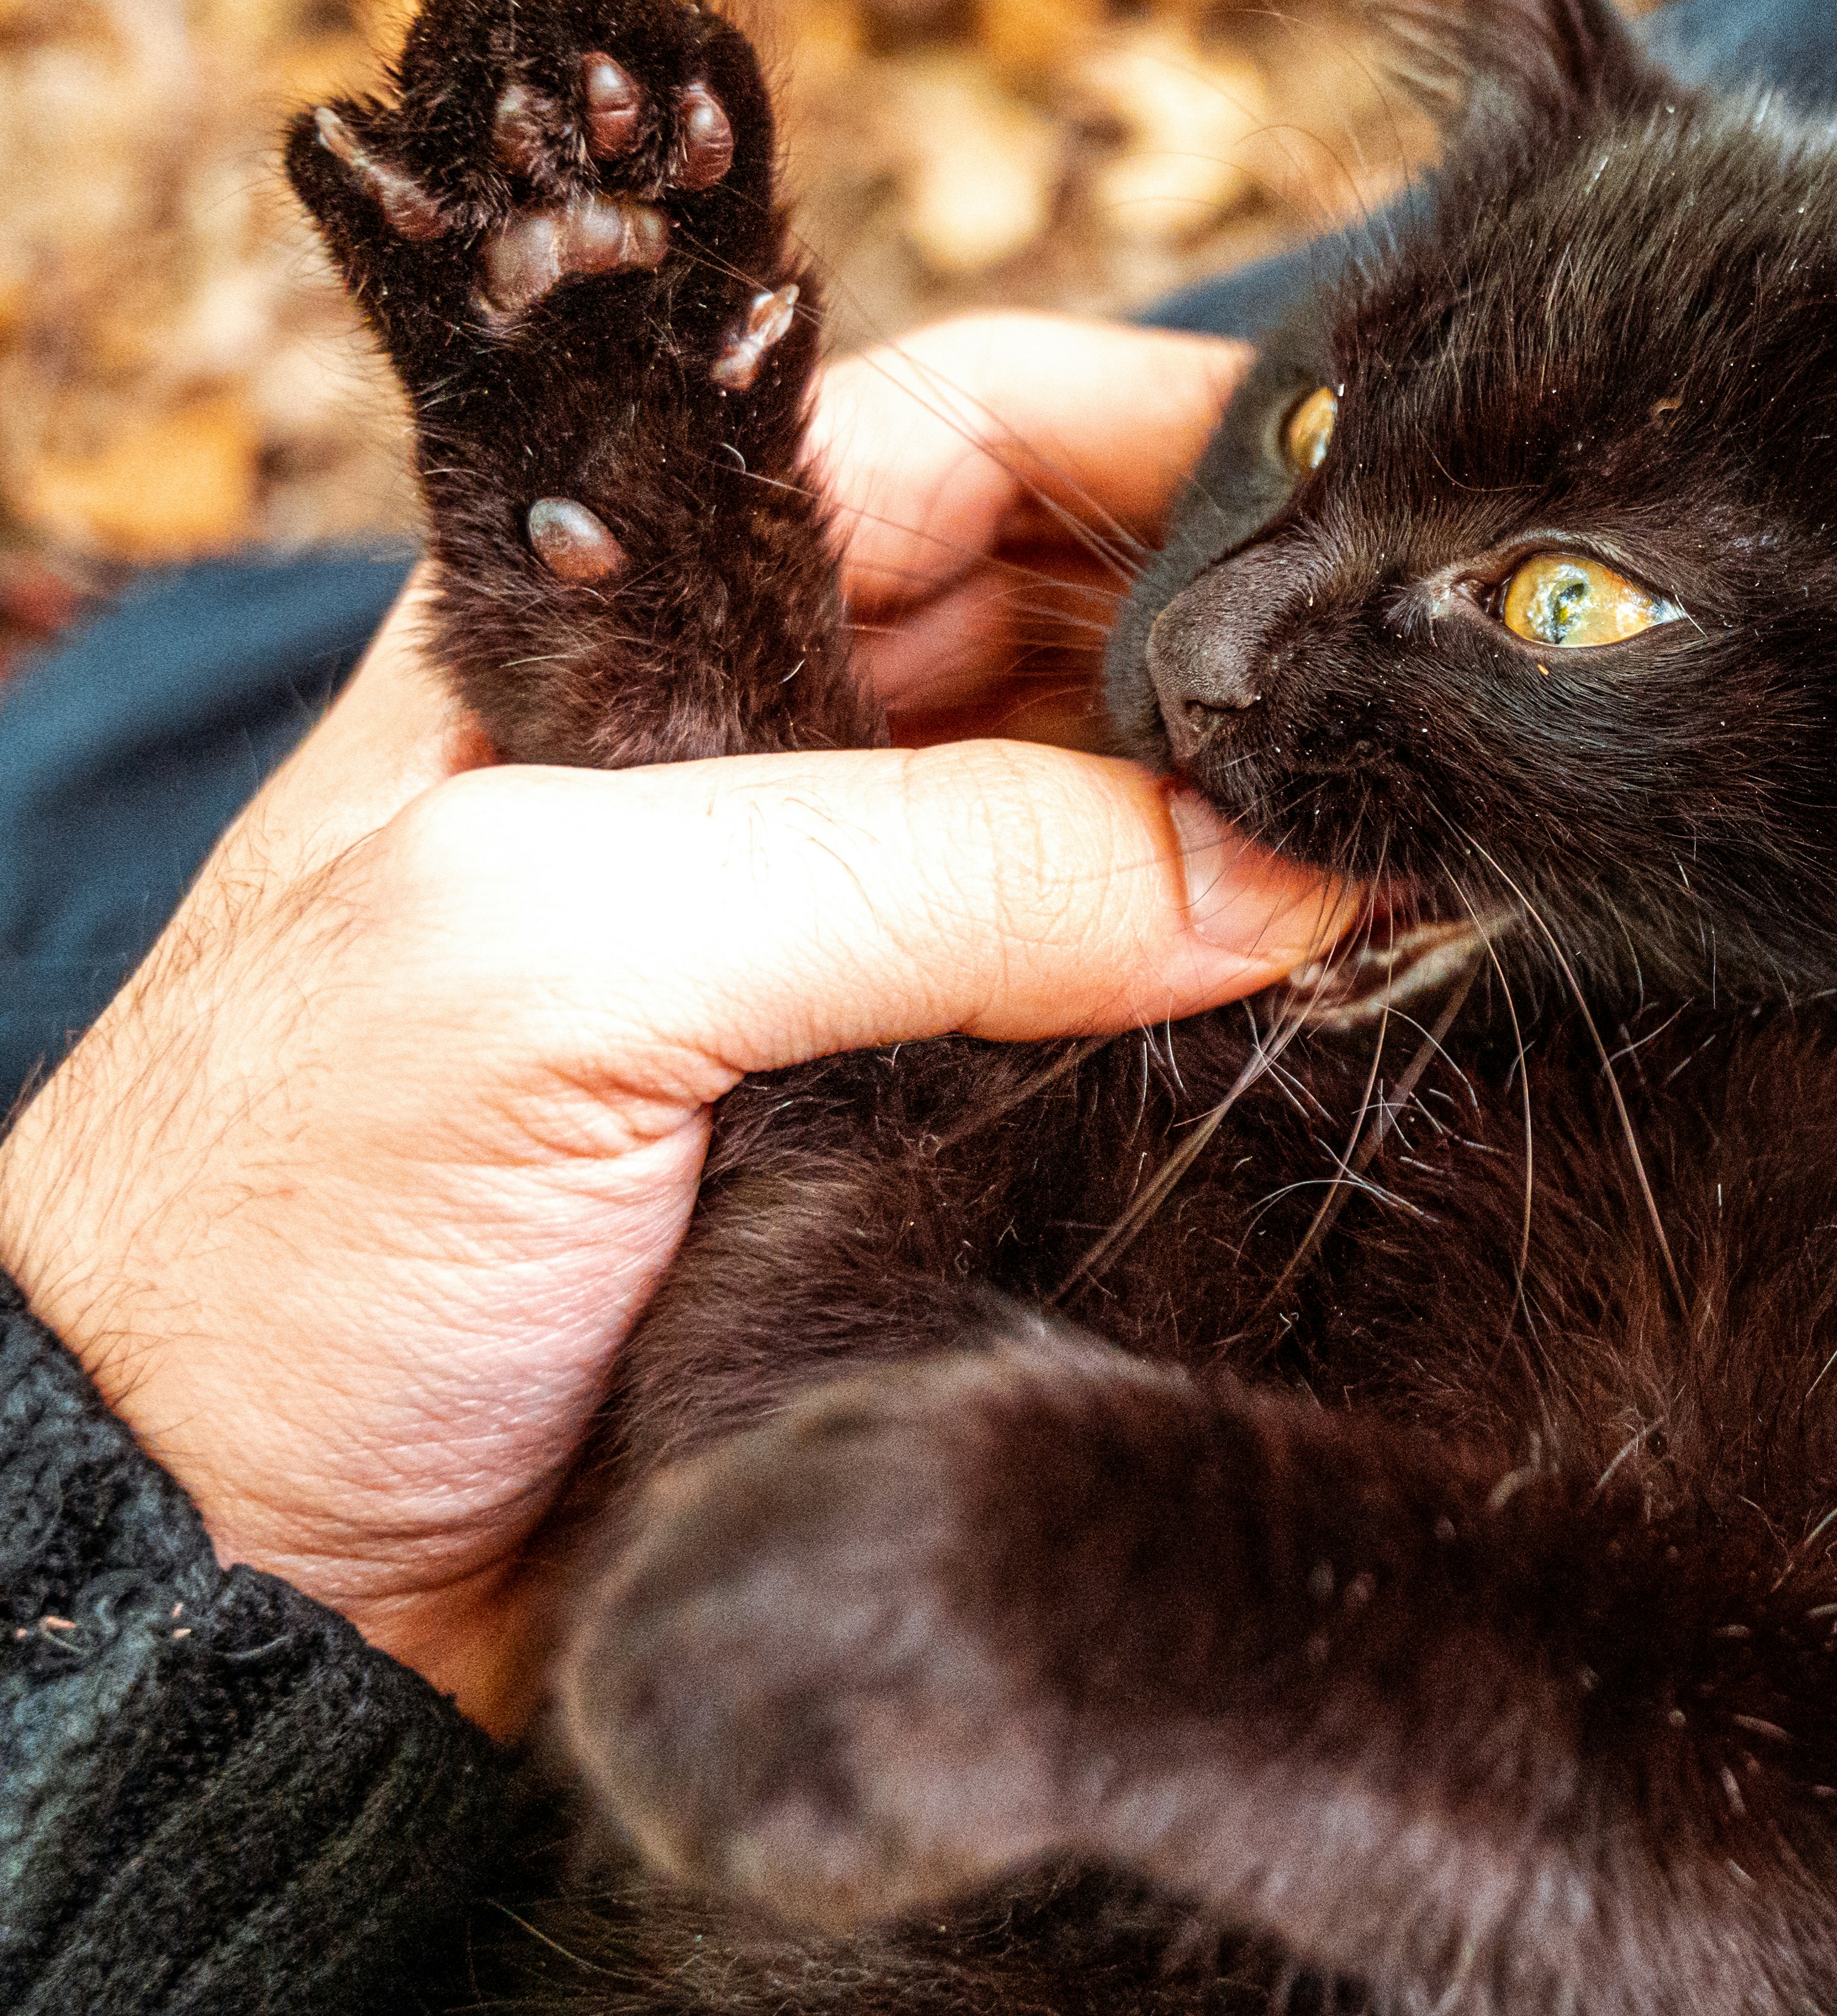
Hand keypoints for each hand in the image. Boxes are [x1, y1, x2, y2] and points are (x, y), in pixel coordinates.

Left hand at [0, 314, 1324, 1732]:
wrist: (224, 1587)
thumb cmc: (276, 1231)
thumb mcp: (557, 961)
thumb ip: (920, 877)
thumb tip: (1269, 872)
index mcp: (631, 634)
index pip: (943, 433)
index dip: (1151, 428)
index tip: (1356, 492)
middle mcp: (760, 769)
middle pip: (1076, 624)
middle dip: (1254, 653)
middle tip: (1424, 714)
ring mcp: (846, 960)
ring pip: (1128, 833)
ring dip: (1268, 851)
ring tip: (1433, 870)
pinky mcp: (916, 1138)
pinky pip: (1126, 1036)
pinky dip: (1240, 1024)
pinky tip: (1351, 1022)